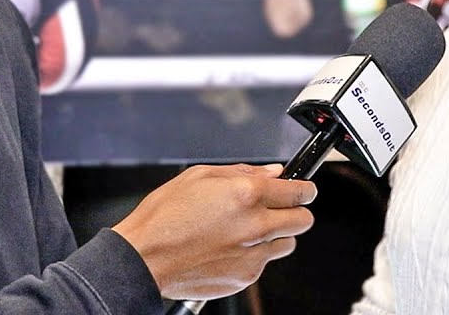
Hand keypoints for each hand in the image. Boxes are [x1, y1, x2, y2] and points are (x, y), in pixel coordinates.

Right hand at [112, 163, 316, 300]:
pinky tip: (231, 246)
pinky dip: (256, 254)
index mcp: (245, 194)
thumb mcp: (199, 176)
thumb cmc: (164, 217)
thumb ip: (242, 172)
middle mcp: (255, 225)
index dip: (303, 188)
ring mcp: (252, 255)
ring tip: (250, 230)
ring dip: (277, 234)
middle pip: (304, 219)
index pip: (299, 191)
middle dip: (296, 211)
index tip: (302, 189)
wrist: (145, 259)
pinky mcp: (245, 277)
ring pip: (288, 243)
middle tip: (280, 208)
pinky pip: (265, 263)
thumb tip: (272, 172)